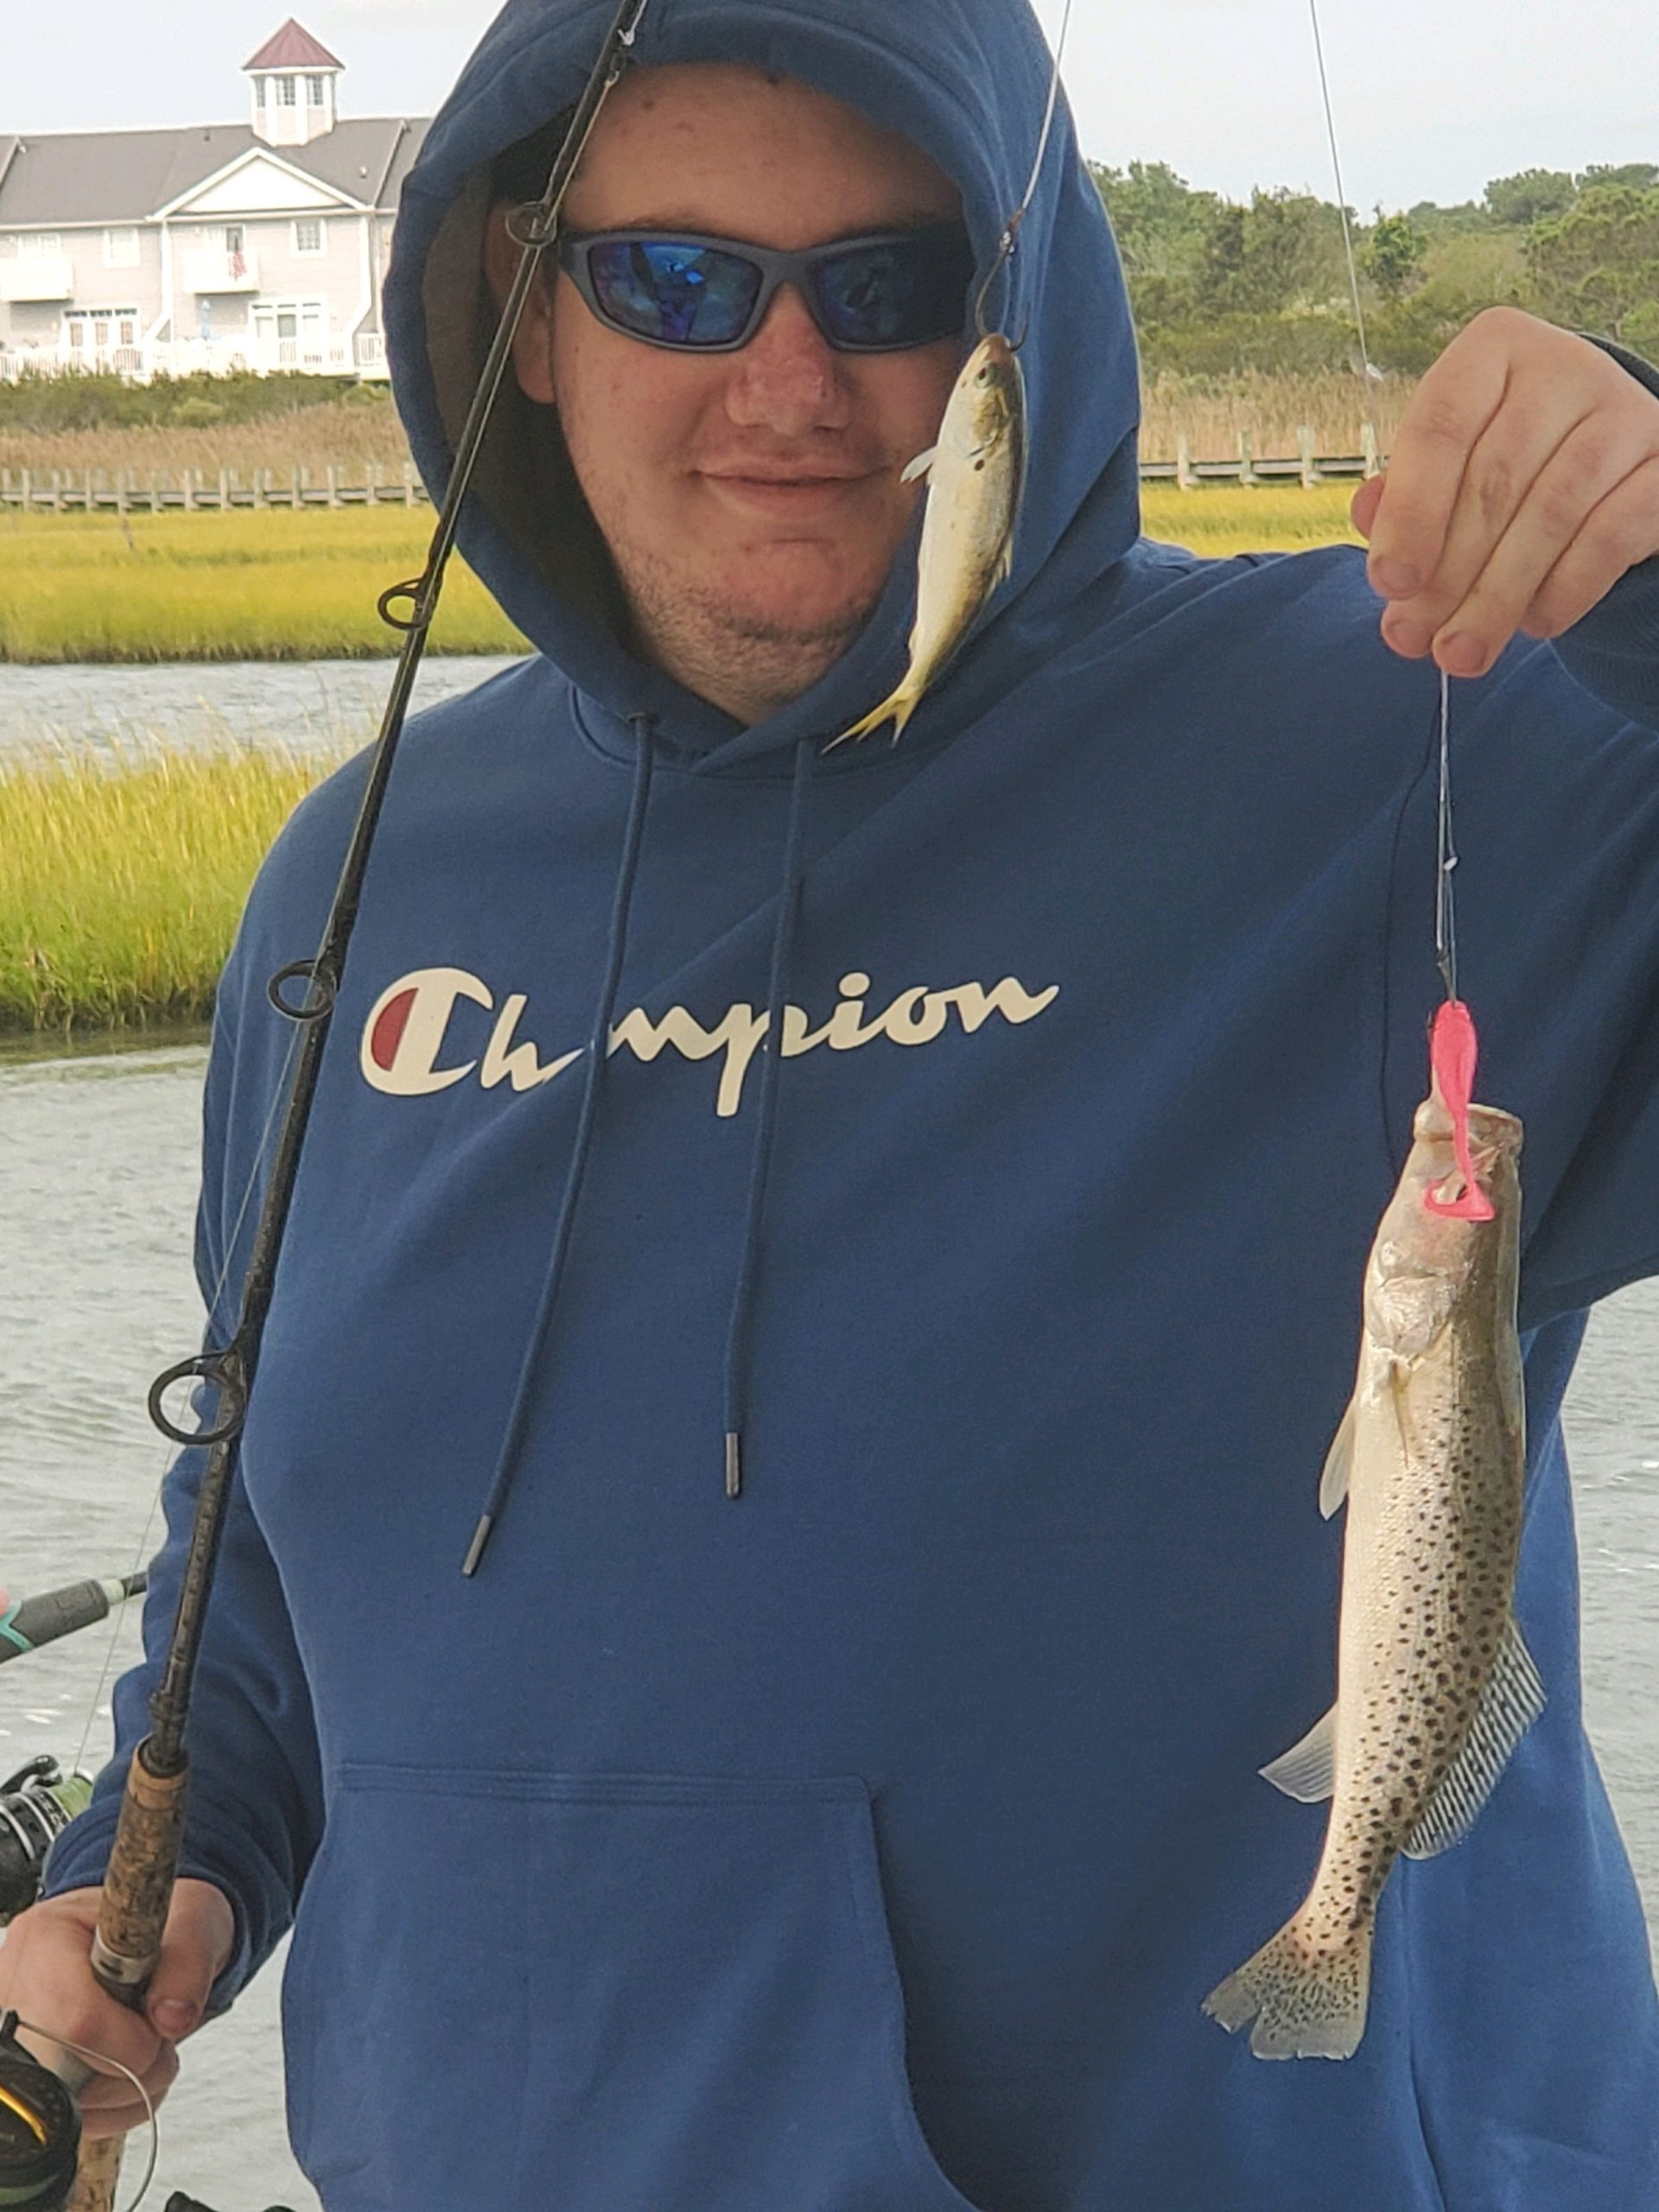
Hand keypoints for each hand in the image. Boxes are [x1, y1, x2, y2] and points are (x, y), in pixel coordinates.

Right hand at [0, 1879, 234, 2139]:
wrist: (146, 1934)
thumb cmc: (161, 1924)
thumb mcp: (192, 1922)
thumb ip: (188, 1964)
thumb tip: (172, 2018)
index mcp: (47, 1936)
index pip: (76, 2021)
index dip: (130, 2040)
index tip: (158, 2023)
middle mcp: (16, 1986)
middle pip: (64, 2074)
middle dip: (132, 2071)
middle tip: (157, 2037)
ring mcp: (16, 2032)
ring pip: (66, 2106)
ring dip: (127, 2093)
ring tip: (144, 2047)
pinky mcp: (29, 2070)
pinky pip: (70, 2119)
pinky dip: (112, 2109)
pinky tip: (125, 2069)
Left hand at [1351, 306, 1658, 677]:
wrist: (1602, 463)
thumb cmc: (1499, 463)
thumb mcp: (1444, 468)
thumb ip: (1402, 496)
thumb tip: (1368, 516)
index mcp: (1494, 350)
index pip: (1440, 427)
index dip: (1411, 513)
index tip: (1389, 584)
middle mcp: (1564, 365)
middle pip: (1493, 481)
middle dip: (1447, 576)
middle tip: (1416, 642)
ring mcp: (1623, 412)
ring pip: (1550, 514)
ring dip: (1497, 598)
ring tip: (1461, 653)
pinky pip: (1609, 536)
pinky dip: (1564, 590)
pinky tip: (1534, 625)